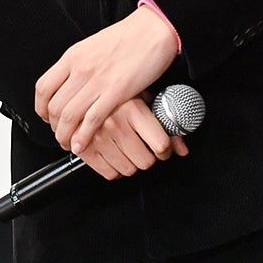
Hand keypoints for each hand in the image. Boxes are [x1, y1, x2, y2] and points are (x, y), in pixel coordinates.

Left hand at [35, 5, 178, 153]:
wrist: (153, 30)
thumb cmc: (128, 37)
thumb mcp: (92, 46)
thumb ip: (79, 65)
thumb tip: (70, 83)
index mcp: (73, 57)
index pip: (43, 88)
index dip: (41, 108)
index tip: (46, 117)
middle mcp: (80, 68)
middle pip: (54, 105)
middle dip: (54, 127)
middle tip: (60, 134)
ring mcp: (97, 80)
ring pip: (68, 115)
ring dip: (65, 136)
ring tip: (68, 144)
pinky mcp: (116, 91)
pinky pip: (92, 119)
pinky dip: (83, 136)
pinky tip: (82, 144)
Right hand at [72, 97, 188, 180]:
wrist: (80, 88)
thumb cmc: (115, 92)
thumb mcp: (143, 98)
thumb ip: (165, 124)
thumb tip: (181, 149)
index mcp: (132, 109)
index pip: (161, 144)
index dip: (165, 150)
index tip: (162, 148)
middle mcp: (114, 123)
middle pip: (146, 161)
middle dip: (147, 157)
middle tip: (142, 147)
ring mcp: (98, 137)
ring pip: (129, 170)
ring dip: (130, 163)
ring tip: (126, 149)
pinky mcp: (85, 149)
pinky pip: (110, 173)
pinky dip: (114, 170)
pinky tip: (114, 155)